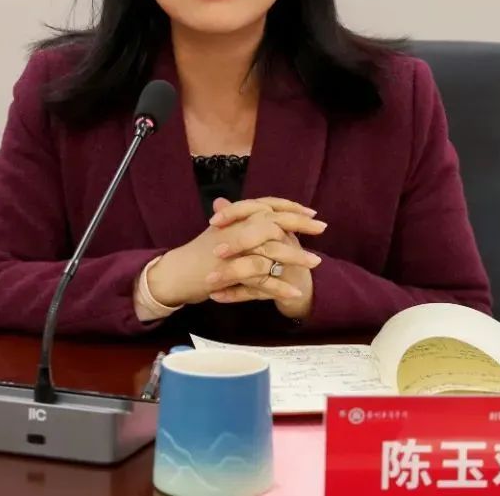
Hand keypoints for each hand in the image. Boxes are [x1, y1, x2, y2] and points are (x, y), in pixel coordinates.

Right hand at [146, 198, 325, 308]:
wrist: (176, 274)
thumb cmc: (198, 254)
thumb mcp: (221, 233)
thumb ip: (241, 221)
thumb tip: (262, 212)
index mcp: (235, 219)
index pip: (267, 206)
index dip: (289, 208)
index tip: (310, 213)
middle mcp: (235, 230)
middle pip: (273, 224)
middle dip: (300, 227)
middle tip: (322, 229)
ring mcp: (233, 252)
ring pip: (271, 252)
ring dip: (296, 258)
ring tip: (316, 263)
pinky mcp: (231, 274)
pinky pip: (261, 281)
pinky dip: (279, 288)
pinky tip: (294, 293)